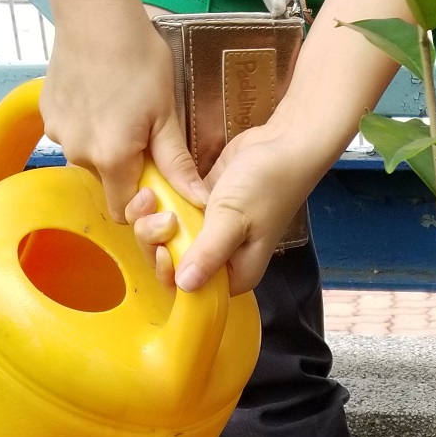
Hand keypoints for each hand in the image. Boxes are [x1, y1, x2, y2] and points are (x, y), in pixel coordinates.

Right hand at [42, 0, 205, 219]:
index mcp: (111, 159)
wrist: (97, 16)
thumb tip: (198, 201)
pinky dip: (85, 126)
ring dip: (103, 147)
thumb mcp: (166, 114)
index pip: (122, 210)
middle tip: (140, 134)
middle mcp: (78, 152)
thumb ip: (177, 164)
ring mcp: (58, 133)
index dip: (140, 203)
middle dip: (124, 169)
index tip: (154, 182)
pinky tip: (99, 98)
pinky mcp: (46, 113)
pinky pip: (70, 134)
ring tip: (119, 111)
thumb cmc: (138, 59)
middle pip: (106, 182)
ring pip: (86, 157)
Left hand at [129, 123, 320, 293]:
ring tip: (151, 197)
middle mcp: (222, 258)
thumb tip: (183, 287)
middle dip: (156, 242)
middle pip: (175, 265)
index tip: (163, 247)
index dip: (171, 275)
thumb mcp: (233, 221)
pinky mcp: (202, 209)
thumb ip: (208, 254)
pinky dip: (160, 206)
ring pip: (170, 239)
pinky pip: (173, 216)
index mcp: (236, 273)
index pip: (193, 290)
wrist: (283, 145)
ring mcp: (210, 232)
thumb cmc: (266, 186)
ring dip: (153, 221)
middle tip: (158, 216)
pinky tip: (152, 191)